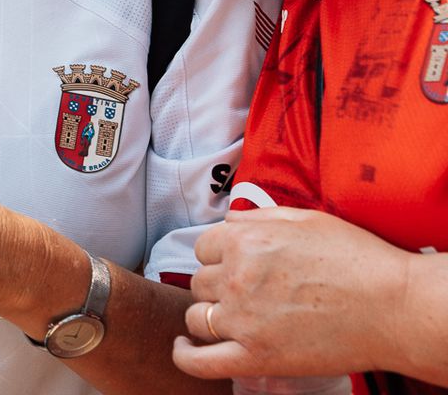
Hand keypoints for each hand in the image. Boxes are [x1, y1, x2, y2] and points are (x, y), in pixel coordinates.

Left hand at [176, 207, 416, 380]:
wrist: (395, 308)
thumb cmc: (358, 260)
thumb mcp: (305, 219)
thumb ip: (258, 218)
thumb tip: (229, 221)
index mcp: (244, 241)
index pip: (203, 247)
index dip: (219, 256)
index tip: (236, 265)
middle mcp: (236, 278)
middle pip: (200, 282)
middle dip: (217, 285)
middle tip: (247, 293)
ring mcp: (243, 320)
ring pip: (198, 316)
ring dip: (209, 316)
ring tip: (231, 318)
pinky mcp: (255, 357)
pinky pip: (200, 361)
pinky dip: (185, 355)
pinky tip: (184, 347)